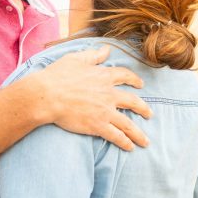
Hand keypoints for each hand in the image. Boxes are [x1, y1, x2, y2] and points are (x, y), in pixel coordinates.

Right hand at [34, 45, 151, 150]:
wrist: (47, 95)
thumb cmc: (57, 76)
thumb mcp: (76, 59)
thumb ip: (93, 55)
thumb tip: (107, 49)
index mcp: (103, 76)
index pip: (125, 76)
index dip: (134, 80)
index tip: (140, 84)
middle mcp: (109, 94)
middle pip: (133, 101)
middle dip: (143, 109)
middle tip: (149, 114)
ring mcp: (105, 111)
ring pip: (128, 124)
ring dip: (138, 134)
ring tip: (145, 141)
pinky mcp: (98, 125)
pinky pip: (116, 136)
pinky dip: (124, 142)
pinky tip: (130, 147)